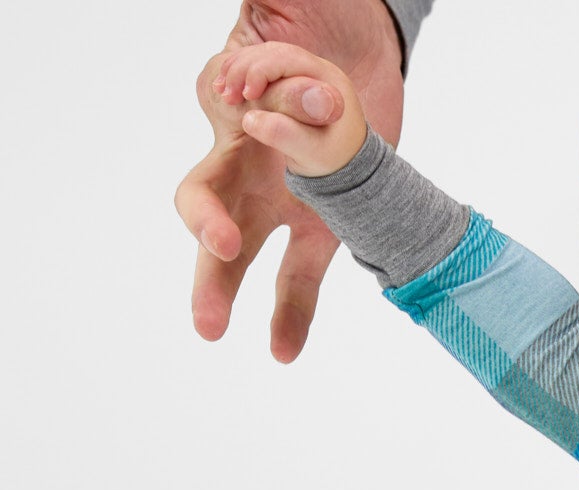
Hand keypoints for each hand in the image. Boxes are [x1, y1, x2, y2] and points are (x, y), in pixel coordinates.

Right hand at [174, 1, 403, 361]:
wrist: (357, 44)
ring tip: (213, 332)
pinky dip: (291, 314)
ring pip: (245, 251)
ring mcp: (279, 196)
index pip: (204, 167)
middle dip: (207, 267)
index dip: (209, 205)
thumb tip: (304, 103)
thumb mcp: (284, 26)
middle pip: (211, 212)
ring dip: (226, 291)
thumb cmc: (312, 25)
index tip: (225, 238)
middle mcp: (247, 162)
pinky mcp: (322, 221)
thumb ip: (282, 57)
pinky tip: (282, 350)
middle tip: (207, 317)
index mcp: (234, 117)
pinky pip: (300, 274)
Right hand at [216, 43, 368, 176]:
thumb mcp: (312, 154)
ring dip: (238, 69)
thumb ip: (286, 136)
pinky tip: (225, 89)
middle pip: (272, 53)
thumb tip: (250, 119)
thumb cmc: (332, 163)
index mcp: (328, 80)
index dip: (260, 71)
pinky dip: (241, 74)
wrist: (343, 168)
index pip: (288, 59)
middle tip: (225, 94)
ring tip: (221, 92)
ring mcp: (303, 73)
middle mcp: (316, 69)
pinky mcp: (290, 80)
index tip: (243, 95)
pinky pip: (261, 66)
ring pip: (263, 56)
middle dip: (243, 68)